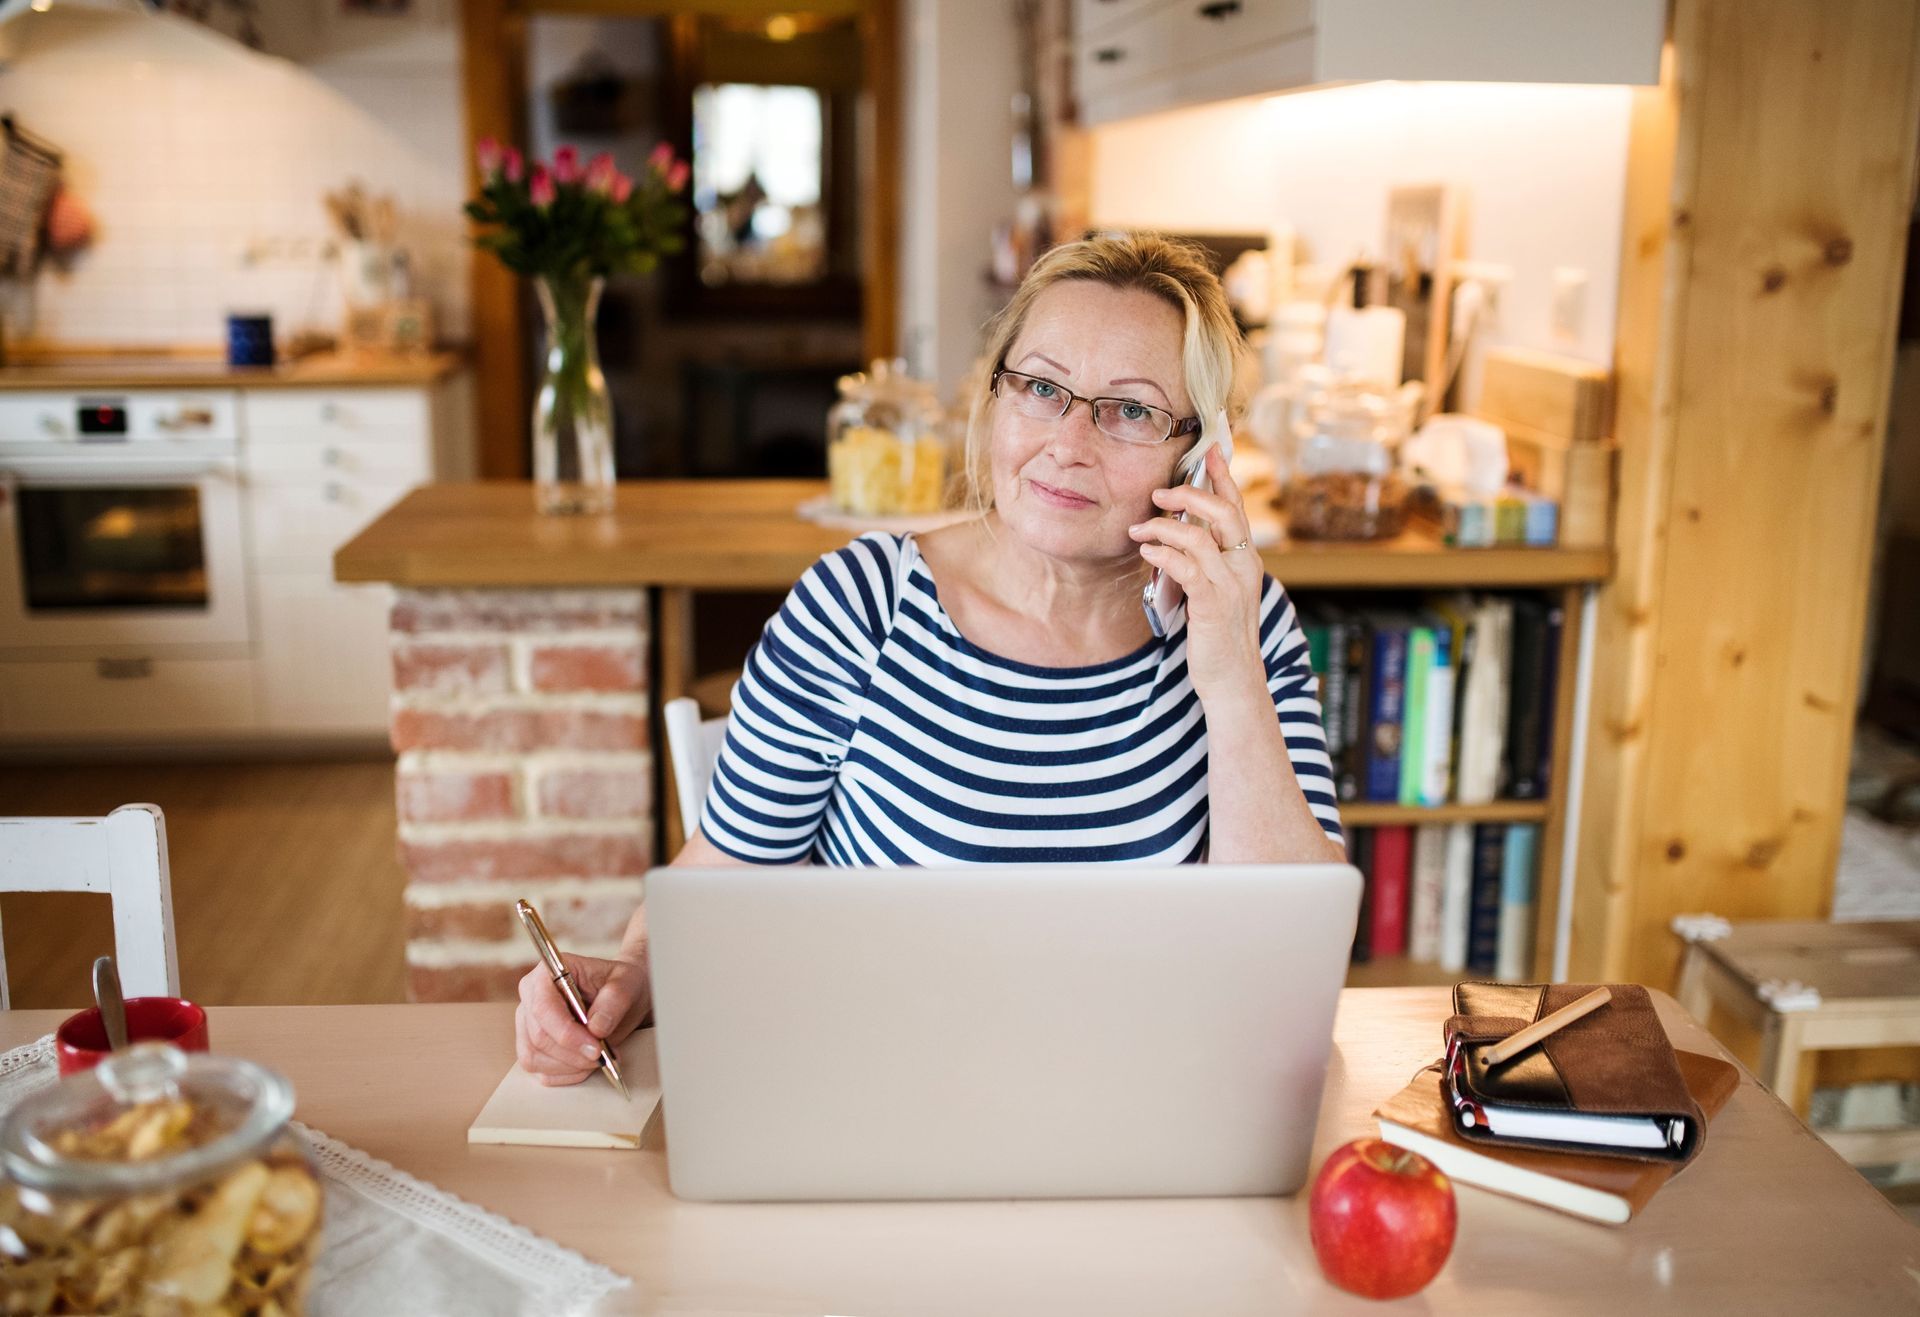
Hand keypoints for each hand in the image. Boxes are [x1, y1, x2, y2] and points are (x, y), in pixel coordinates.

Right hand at [514, 950, 651, 1086]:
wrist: (620, 998)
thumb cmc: (620, 984)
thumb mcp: (627, 983)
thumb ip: (614, 1000)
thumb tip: (596, 1027)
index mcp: (546, 974)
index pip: (543, 1008)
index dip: (567, 1033)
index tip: (595, 1048)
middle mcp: (530, 998)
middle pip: (538, 1037)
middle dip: (574, 1053)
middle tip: (603, 1055)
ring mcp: (527, 1025)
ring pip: (535, 1058)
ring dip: (571, 1066)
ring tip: (599, 1057)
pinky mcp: (531, 1047)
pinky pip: (540, 1072)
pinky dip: (567, 1075)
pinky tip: (586, 1064)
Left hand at [1129, 444, 1266, 705]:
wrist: (1234, 682)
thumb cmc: (1219, 638)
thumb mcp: (1216, 593)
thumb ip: (1204, 565)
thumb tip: (1176, 539)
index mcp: (1246, 561)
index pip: (1237, 508)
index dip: (1223, 477)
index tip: (1209, 451)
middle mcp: (1244, 568)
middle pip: (1224, 512)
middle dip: (1189, 493)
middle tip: (1158, 491)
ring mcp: (1230, 586)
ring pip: (1199, 537)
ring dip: (1164, 527)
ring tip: (1139, 530)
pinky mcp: (1213, 605)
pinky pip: (1188, 567)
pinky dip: (1164, 554)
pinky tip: (1146, 553)